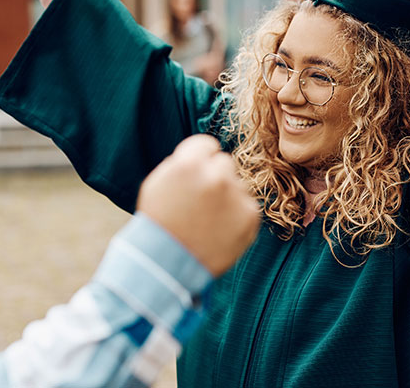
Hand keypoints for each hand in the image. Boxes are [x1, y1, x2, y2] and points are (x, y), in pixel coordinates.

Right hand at [136, 135, 259, 276]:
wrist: (168, 265)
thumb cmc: (160, 223)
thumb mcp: (159, 183)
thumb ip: (183, 162)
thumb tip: (205, 153)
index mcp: (189, 163)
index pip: (208, 144)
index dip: (202, 159)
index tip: (197, 174)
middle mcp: (215, 176)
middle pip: (225, 164)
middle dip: (215, 178)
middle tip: (200, 203)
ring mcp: (235, 196)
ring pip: (238, 186)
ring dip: (228, 198)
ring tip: (207, 221)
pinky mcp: (250, 216)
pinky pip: (247, 206)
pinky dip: (237, 217)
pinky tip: (219, 230)